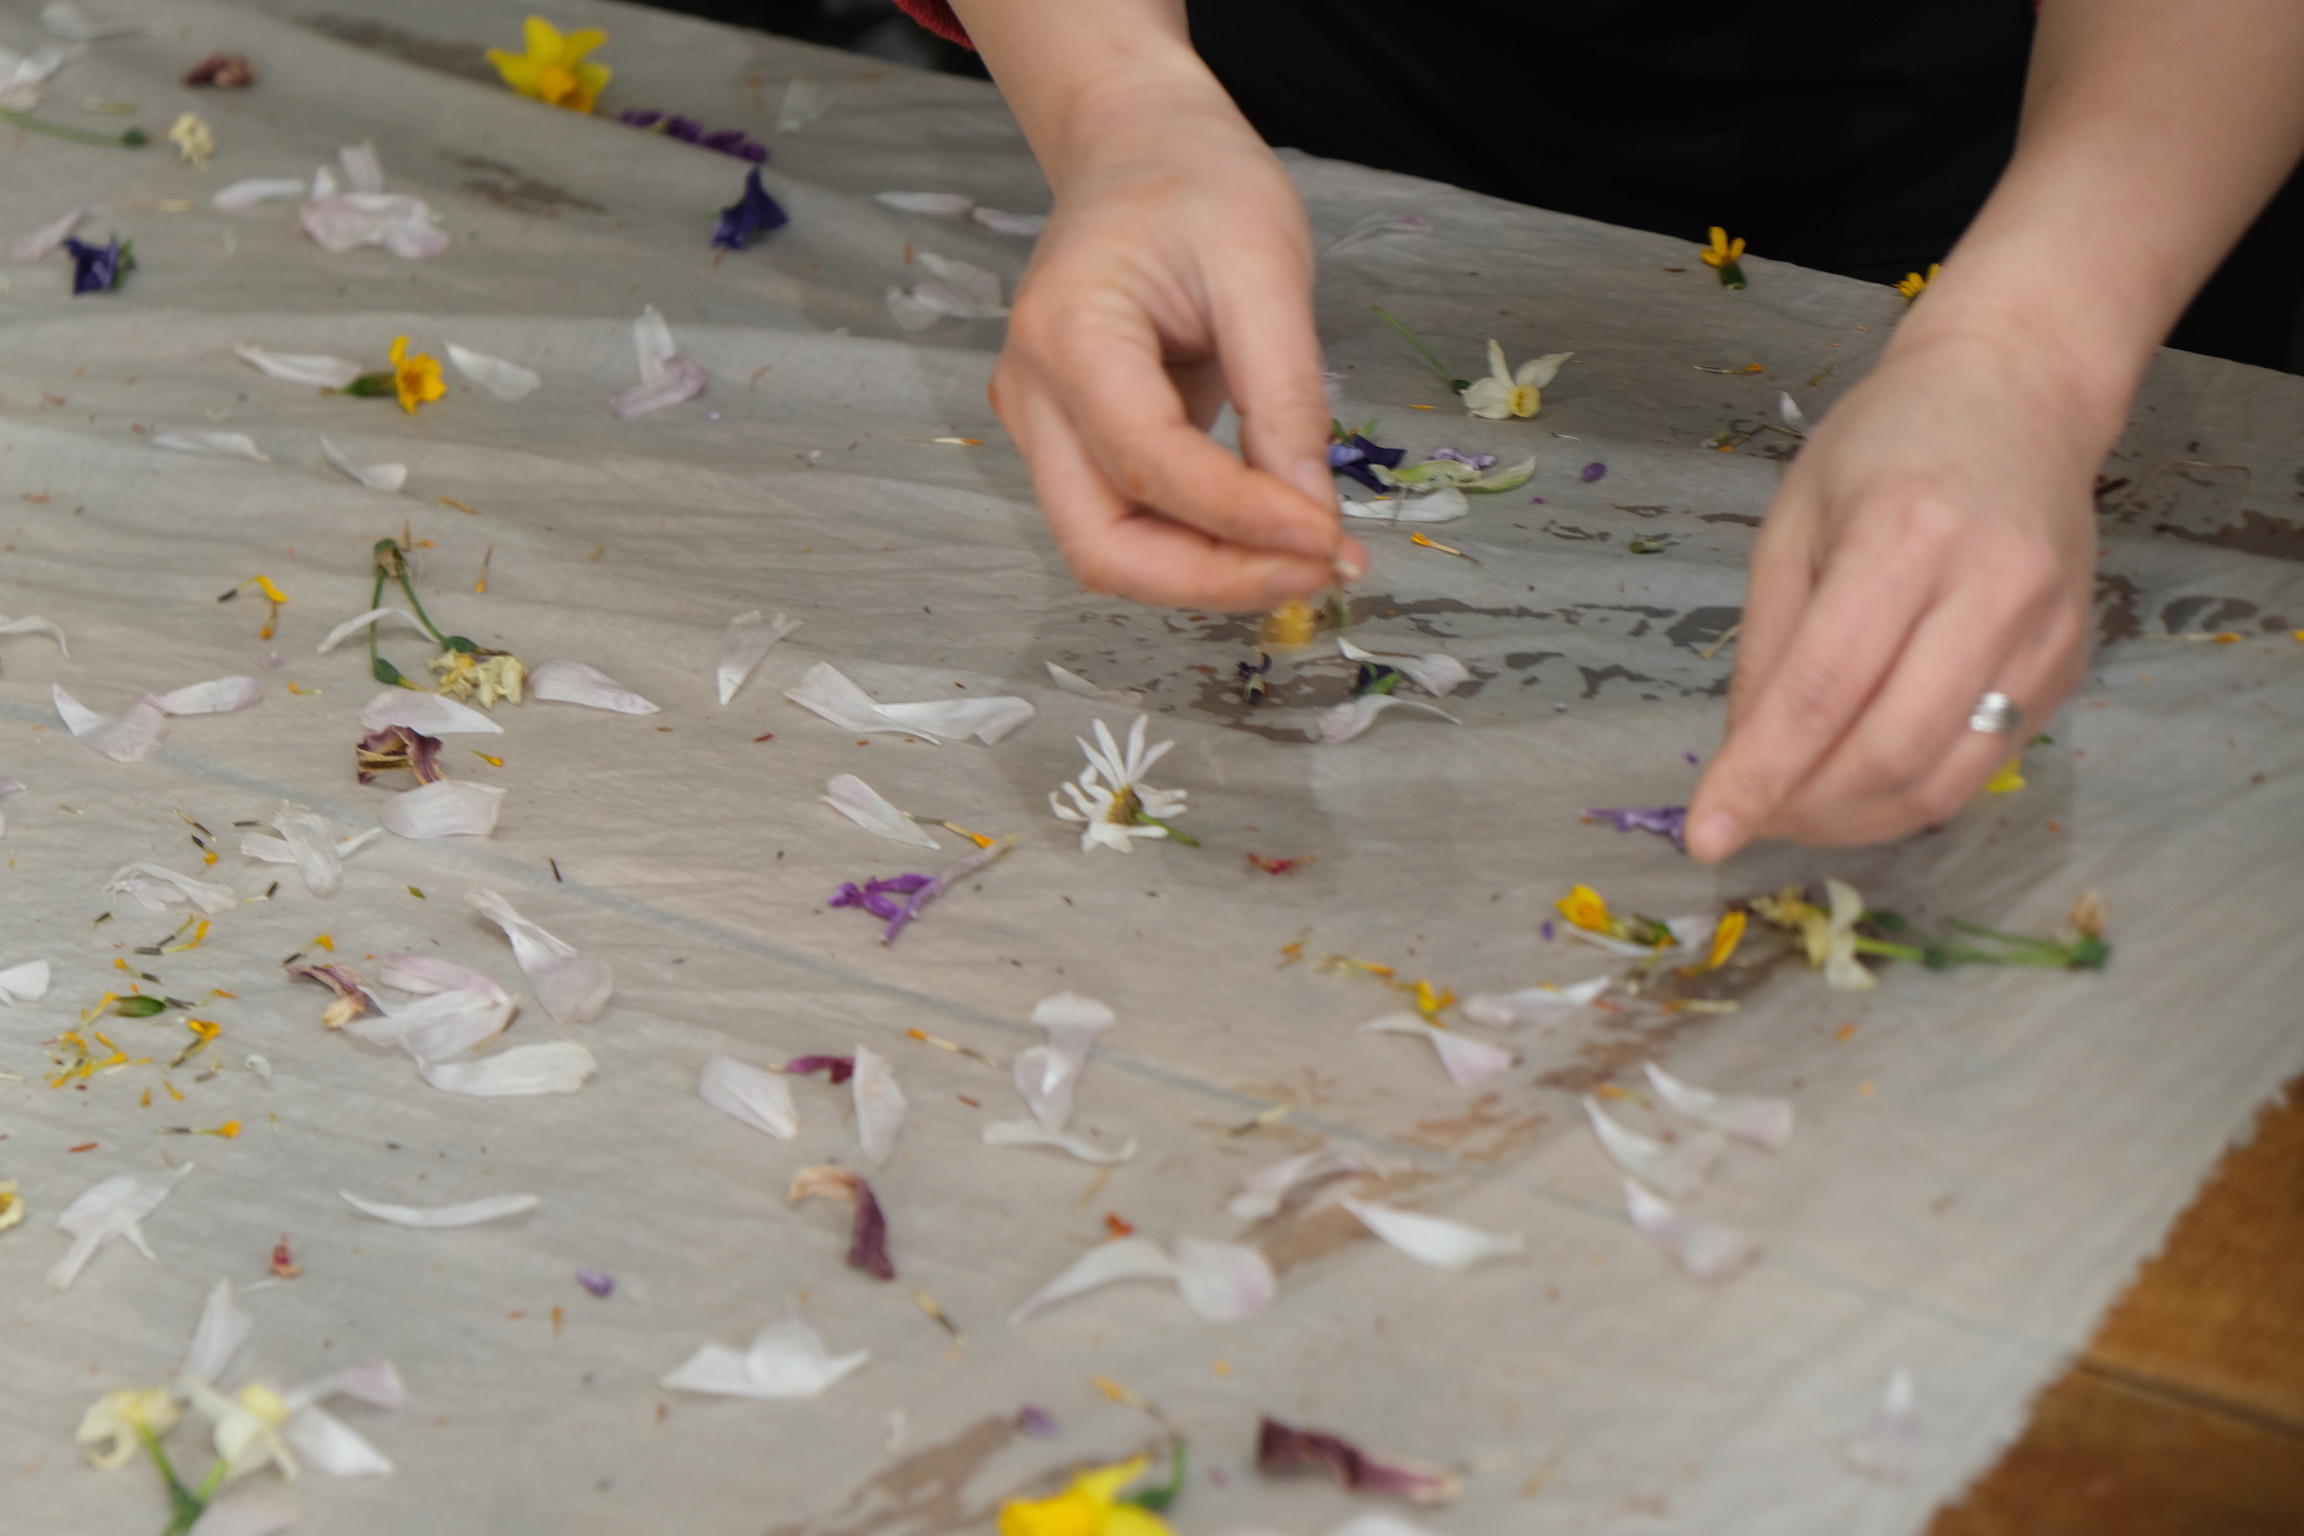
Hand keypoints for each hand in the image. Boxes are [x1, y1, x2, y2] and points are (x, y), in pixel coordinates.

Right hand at [988, 87, 1364, 609]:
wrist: (1137, 150)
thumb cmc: (1196, 184)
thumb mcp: (1264, 268)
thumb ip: (1285, 397)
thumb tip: (1312, 519)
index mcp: (1067, 334)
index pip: (1148, 464)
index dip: (1241, 520)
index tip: (1330, 540)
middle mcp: (1033, 396)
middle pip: (1102, 545)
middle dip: (1212, 581)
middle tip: (1317, 575)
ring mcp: (1040, 428)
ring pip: (1110, 552)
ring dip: (1209, 576)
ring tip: (1306, 560)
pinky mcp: (1070, 446)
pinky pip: (1128, 524)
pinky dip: (1201, 547)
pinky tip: (1270, 537)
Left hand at [1685, 322, 2105, 858]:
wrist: (2018, 394)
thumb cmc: (1886, 445)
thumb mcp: (1792, 523)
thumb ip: (1768, 645)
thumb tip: (1744, 760)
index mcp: (1904, 537)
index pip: (1821, 692)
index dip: (1759, 777)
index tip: (1707, 836)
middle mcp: (1990, 588)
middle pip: (1888, 751)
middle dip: (1807, 810)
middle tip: (1754, 820)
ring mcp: (2044, 632)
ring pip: (1944, 778)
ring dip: (1859, 820)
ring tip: (1800, 811)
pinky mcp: (2069, 663)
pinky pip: (1984, 762)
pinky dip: (1911, 793)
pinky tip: (1863, 780)